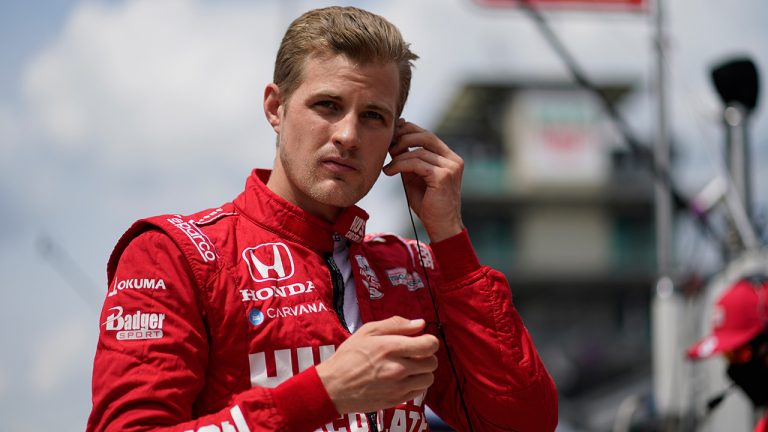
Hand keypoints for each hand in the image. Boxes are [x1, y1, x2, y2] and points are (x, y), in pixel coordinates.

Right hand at [315, 316, 438, 414]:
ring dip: (423, 371)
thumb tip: (420, 324)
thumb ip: (396, 324)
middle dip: (426, 355)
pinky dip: (416, 384)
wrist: (334, 387)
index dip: (429, 341)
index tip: (421, 340)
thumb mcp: (367, 331)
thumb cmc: (349, 356)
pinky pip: (419, 391)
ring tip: (409, 367)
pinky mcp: (396, 400)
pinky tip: (403, 379)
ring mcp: (398, 387)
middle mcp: (398, 368)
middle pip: (432, 362)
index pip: (429, 345)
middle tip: (413, 354)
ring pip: (429, 378)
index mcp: (391, 348)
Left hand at [383, 120, 464, 242]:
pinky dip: (400, 165)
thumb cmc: (428, 204)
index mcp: (448, 157)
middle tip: (387, 147)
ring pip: (418, 152)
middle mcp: (453, 160)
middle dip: (403, 138)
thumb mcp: (415, 177)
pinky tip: (389, 172)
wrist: (441, 227)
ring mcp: (450, 167)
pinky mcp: (443, 176)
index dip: (409, 130)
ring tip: (387, 167)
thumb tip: (393, 143)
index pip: (427, 135)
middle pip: (426, 137)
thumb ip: (408, 160)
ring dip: (398, 157)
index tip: (392, 134)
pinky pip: (417, 164)